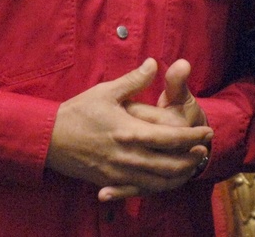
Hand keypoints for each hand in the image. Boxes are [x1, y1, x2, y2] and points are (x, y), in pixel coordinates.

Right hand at [45, 58, 212, 199]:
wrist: (47, 138)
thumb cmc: (78, 112)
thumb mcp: (106, 91)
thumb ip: (134, 80)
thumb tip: (154, 63)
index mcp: (130, 132)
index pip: (170, 138)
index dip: (192, 136)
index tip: (206, 131)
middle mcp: (127, 156)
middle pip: (169, 164)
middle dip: (190, 159)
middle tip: (204, 151)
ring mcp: (118, 173)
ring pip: (157, 182)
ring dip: (178, 176)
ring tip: (190, 167)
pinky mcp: (109, 182)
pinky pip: (139, 190)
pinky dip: (156, 188)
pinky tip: (164, 183)